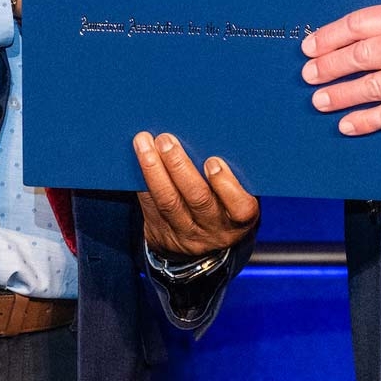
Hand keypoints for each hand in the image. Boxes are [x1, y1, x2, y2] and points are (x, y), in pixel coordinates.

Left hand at [133, 131, 258, 258]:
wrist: (202, 246)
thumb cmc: (225, 206)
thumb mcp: (238, 197)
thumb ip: (232, 175)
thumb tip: (210, 134)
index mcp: (241, 219)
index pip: (240, 208)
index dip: (226, 184)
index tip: (212, 161)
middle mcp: (215, 230)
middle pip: (197, 199)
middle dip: (179, 166)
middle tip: (166, 140)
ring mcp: (186, 234)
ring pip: (168, 202)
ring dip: (153, 170)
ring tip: (144, 144)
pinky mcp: (161, 234)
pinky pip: (150, 206)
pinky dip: (142, 181)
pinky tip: (138, 160)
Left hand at [301, 0, 380, 134]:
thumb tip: (346, 39)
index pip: (362, 23)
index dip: (331, 36)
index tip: (310, 46)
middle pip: (363, 54)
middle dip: (329, 66)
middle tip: (309, 74)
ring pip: (373, 86)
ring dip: (341, 95)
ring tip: (320, 100)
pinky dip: (365, 120)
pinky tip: (347, 124)